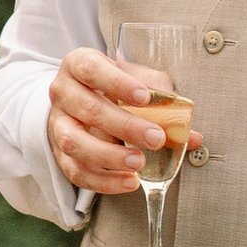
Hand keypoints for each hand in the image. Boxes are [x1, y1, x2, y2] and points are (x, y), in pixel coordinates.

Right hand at [44, 47, 199, 198]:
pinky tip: (128, 181)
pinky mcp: (59, 153)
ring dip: (110, 156)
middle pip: (88, 109)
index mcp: (79, 65)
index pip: (92, 69)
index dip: (118, 83)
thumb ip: (163, 99)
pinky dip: (103, 181)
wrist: (85, 96)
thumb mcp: (137, 79)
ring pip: (75, 143)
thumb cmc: (115, 85)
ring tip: (139, 163)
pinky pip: (75, 172)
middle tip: (156, 138)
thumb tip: (189, 134)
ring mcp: (57, 124)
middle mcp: (63, 93)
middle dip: (125, 126)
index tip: (145, 98)